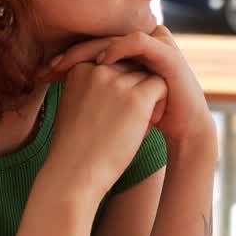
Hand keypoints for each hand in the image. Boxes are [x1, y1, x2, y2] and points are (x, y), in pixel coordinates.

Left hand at [46, 26, 213, 143]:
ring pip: (115, 37)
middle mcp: (141, 45)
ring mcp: (155, 45)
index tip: (41, 74)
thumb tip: (55, 90)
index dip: (67, 58)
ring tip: (68, 63)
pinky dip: (118, 48)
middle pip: (100, 41)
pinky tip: (102, 62)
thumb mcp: (115, 104)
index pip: (92, 49)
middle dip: (72, 54)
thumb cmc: (147, 119)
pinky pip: (138, 41)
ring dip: (91, 49)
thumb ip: (93, 91)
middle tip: (48, 66)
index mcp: (128, 55)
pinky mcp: (166, 52)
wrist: (183, 128)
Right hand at [50, 57, 166, 189]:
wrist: (75, 173)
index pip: (114, 62)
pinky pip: (160, 87)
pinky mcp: (136, 98)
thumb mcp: (77, 105)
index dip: (119, 86)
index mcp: (81, 68)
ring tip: (136, 124)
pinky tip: (148, 125)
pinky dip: (160, 104)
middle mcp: (97, 69)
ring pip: (148, 75)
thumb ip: (94, 85)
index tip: (110, 112)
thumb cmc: (77, 146)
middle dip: (135, 89)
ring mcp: (116, 82)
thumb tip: (124, 74)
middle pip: (132, 67)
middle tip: (126, 120)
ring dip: (148, 98)